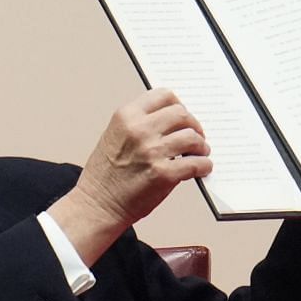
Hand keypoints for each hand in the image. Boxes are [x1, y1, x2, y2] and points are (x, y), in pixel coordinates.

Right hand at [52, 88, 212, 262]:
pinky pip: (196, 163)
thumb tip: (171, 121)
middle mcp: (139, 130)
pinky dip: (204, 165)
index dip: (178, 105)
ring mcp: (152, 151)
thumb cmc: (104, 174)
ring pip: (192, 137)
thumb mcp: (114, 135)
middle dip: (193, 125)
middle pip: (182, 114)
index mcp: (126, 116)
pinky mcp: (163, 174)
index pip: (163, 95)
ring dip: (201, 146)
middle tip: (196, 136)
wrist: (97, 204)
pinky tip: (201, 168)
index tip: (182, 116)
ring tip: (199, 153)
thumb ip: (138, 123)